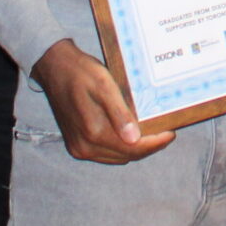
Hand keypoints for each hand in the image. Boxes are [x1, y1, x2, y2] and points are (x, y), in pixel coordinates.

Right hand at [33, 38, 174, 162]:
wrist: (54, 68)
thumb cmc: (81, 72)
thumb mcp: (104, 86)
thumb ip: (119, 114)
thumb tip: (134, 138)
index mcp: (93, 132)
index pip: (133, 148)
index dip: (155, 143)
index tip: (171, 132)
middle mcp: (85, 146)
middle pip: (127, 155)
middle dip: (149, 146)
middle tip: (165, 131)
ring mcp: (79, 148)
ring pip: (117, 156)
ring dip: (136, 148)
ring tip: (152, 132)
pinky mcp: (76, 146)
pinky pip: (106, 154)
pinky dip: (121, 147)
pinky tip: (131, 134)